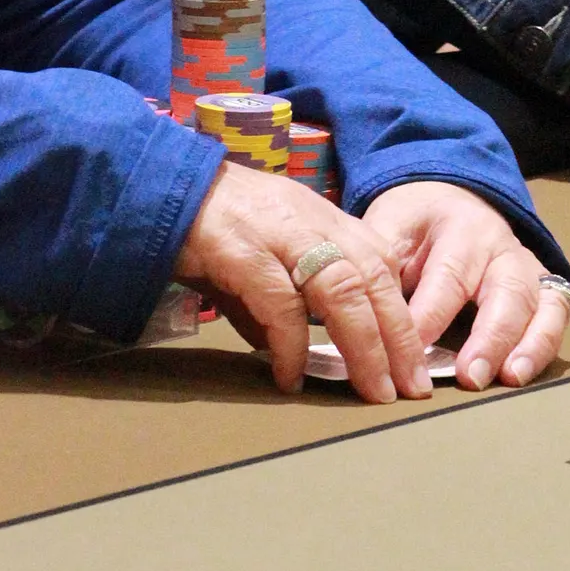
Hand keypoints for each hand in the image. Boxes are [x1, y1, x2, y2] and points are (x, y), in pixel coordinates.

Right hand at [174, 161, 430, 402]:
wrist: (156, 181)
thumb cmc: (207, 219)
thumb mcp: (259, 253)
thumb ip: (276, 298)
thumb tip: (280, 350)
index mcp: (323, 218)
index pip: (382, 263)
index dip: (402, 311)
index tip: (413, 356)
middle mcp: (312, 221)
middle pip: (375, 278)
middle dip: (399, 337)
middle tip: (411, 387)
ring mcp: (280, 233)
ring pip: (342, 290)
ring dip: (365, 345)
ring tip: (373, 390)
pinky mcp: (242, 250)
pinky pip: (280, 304)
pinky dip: (292, 345)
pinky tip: (291, 377)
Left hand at [363, 180, 569, 390]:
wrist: (448, 198)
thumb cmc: (413, 223)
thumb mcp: (388, 227)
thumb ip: (377, 266)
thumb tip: (348, 311)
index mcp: (460, 228)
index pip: (446, 278)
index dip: (429, 319)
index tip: (409, 355)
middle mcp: (501, 246)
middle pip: (503, 291)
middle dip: (488, 337)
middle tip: (468, 377)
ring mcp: (526, 265)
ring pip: (538, 303)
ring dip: (526, 344)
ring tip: (508, 379)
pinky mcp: (541, 285)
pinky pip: (556, 312)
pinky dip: (545, 343)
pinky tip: (524, 373)